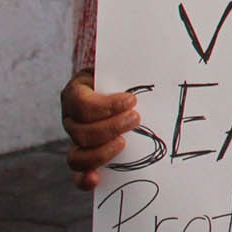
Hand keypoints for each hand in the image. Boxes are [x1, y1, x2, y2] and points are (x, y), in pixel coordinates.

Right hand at [61, 72, 139, 189]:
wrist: (120, 84)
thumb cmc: (125, 74)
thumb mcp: (124, 64)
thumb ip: (131, 64)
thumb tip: (159, 51)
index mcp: (77, 92)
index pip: (80, 103)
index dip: (105, 106)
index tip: (131, 100)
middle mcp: (71, 117)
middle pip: (80, 131)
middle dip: (110, 127)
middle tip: (136, 119)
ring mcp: (76, 139)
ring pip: (76, 155)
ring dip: (102, 152)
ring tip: (125, 143)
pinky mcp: (85, 155)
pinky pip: (78, 172)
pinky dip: (84, 179)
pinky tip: (96, 179)